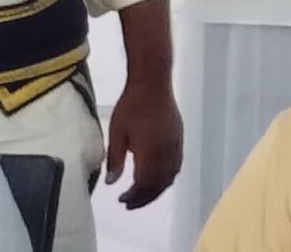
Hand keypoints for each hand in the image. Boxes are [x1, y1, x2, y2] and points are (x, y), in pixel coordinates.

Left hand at [103, 81, 182, 207]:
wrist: (153, 85)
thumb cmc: (131, 107)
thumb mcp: (116, 133)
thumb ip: (115, 160)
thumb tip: (112, 182)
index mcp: (150, 152)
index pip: (144, 182)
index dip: (134, 195)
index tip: (122, 199)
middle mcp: (166, 152)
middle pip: (159, 183)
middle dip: (145, 196)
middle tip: (130, 204)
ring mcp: (176, 145)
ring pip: (171, 175)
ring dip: (158, 188)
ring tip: (144, 194)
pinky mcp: (179, 139)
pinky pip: (176, 165)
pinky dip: (168, 176)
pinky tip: (158, 177)